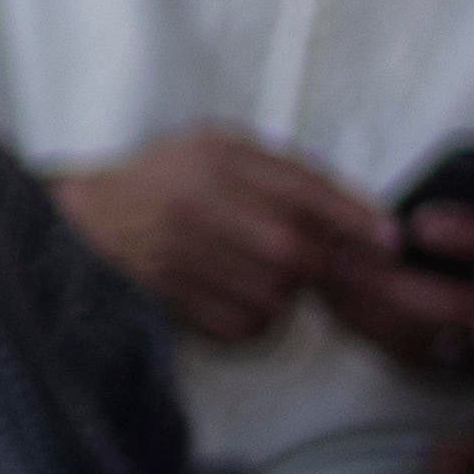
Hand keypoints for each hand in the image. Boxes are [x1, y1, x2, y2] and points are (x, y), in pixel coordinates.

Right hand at [57, 130, 473, 361]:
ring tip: (261, 272)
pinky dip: (255, 318)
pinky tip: (236, 293)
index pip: (304, 190)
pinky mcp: (172, 300)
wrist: (83, 222)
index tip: (389, 239)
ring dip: (286, 293)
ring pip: (274, 295)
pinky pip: (243, 325)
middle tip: (330, 266)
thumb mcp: (220, 148)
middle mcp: (199, 205)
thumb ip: (284, 172)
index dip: (355, 217)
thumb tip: (359, 213)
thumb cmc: (164, 180)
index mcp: (217, 157)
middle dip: (325, 264)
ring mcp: (182, 257)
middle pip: (294, 252)